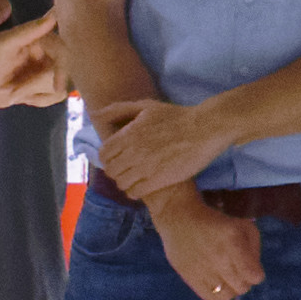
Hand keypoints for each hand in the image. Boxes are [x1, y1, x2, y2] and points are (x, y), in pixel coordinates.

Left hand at [0, 14, 63, 109]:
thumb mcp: (4, 44)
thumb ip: (27, 31)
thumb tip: (53, 18)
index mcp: (40, 38)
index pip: (63, 51)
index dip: (62, 69)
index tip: (57, 85)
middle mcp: (48, 52)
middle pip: (64, 72)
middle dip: (39, 86)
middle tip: (18, 92)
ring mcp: (48, 69)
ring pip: (61, 86)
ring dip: (36, 94)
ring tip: (14, 92)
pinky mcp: (46, 85)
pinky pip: (56, 96)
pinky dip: (39, 100)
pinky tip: (20, 97)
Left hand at [90, 95, 232, 203]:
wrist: (205, 129)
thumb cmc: (176, 116)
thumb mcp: (146, 106)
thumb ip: (119, 110)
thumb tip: (96, 115)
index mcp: (129, 134)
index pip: (104, 154)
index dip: (108, 158)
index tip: (117, 158)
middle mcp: (134, 151)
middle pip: (111, 170)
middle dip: (115, 171)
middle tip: (125, 170)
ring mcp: (146, 167)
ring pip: (121, 183)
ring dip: (125, 183)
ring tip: (134, 179)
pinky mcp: (159, 180)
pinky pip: (136, 192)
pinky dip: (135, 192)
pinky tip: (142, 187)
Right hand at [155, 191, 266, 299]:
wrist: (179, 219)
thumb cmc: (217, 223)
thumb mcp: (242, 226)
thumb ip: (255, 250)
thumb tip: (255, 275)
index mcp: (233, 240)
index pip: (255, 276)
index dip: (256, 274)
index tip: (250, 267)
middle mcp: (218, 256)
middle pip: (242, 287)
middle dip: (244, 280)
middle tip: (237, 270)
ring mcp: (202, 268)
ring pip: (228, 295)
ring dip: (231, 288)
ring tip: (227, 277)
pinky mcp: (190, 276)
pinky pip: (212, 298)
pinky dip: (218, 295)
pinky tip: (217, 284)